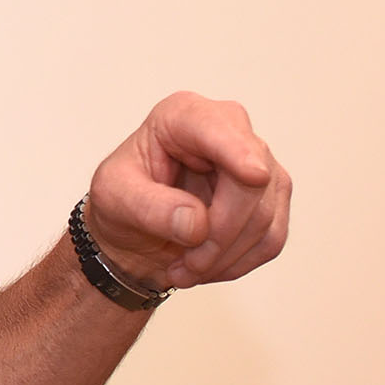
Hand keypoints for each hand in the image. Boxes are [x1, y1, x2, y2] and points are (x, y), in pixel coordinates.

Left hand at [83, 90, 290, 292]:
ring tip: (186, 268)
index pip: (219, 128)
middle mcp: (228, 132)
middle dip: (219, 235)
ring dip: (224, 256)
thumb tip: (196, 222)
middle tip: (186, 266)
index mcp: (182, 116)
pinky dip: (238, 262)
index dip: (238, 153)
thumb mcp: (113, 197)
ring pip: (264, 218)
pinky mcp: (272, 199)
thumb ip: (147, 206)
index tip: (254, 175)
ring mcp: (260, 164)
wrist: (133, 231)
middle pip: (250, 184)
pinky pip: (271, 239)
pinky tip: (207, 265)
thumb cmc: (121, 200)